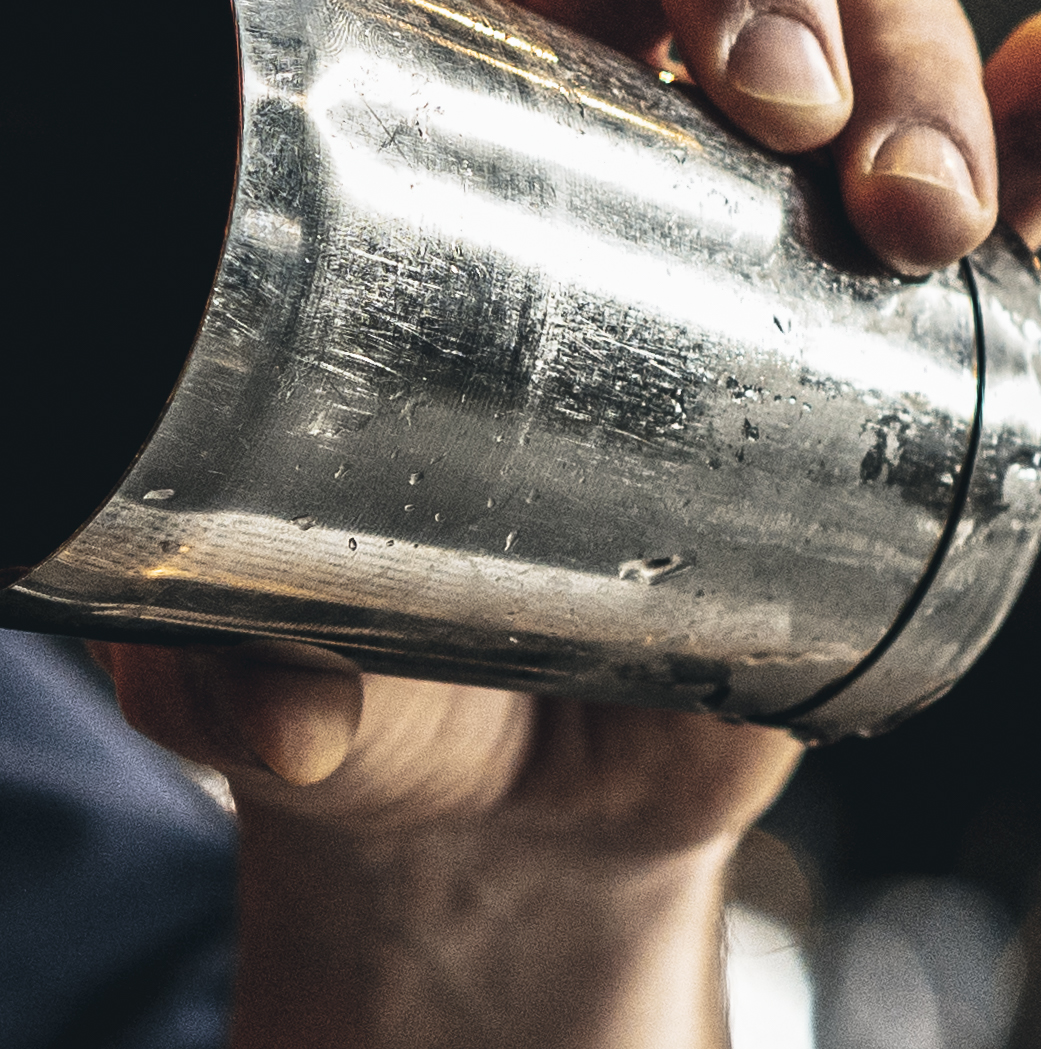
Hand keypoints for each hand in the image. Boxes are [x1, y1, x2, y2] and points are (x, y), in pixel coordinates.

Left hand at [100, 0, 1029, 839]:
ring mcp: (762, 234)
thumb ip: (232, 697)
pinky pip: (1003, 184)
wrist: (508, 825)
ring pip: (880, 51)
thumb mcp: (262, 702)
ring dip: (927, 73)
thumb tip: (288, 720)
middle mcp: (610, 156)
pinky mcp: (888, 334)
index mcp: (439, 165)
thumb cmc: (365, 708)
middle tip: (801, 121)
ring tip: (924, 211)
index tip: (709, 67)